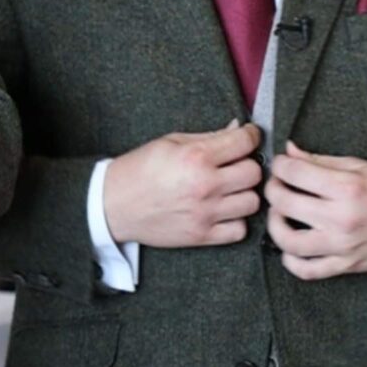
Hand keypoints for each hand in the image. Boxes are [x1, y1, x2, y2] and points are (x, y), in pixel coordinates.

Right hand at [102, 121, 263, 248]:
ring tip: (230, 190)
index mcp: (196, 157)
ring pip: (252, 202)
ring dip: (244, 194)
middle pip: (253, 173)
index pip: (245, 142)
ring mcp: (204, 213)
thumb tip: (236, 130)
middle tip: (235, 164)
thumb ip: (207, 137)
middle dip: (247, 164)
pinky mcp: (201, 235)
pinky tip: (224, 211)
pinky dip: (235, 221)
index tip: (247, 137)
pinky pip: (239, 231)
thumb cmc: (139, 170)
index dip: (250, 135)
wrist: (113, 204)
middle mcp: (204, 185)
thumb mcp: (170, 142)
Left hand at [264, 144, 366, 279]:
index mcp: (348, 188)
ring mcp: (343, 246)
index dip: (281, 165)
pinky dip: (291, 261)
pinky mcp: (346, 266)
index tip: (282, 164)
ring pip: (288, 241)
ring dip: (275, 225)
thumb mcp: (362, 167)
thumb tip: (290, 151)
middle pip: (283, 203)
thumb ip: (321, 161)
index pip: (294, 172)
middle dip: (272, 189)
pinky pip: (307, 270)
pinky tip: (291, 247)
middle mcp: (342, 219)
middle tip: (277, 185)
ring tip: (281, 214)